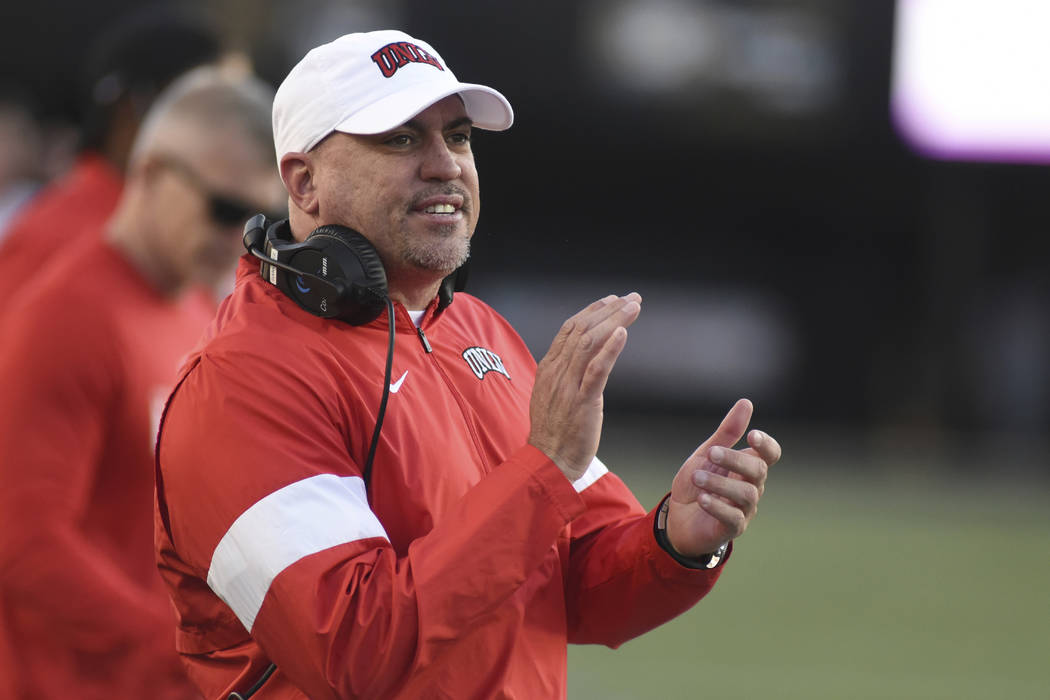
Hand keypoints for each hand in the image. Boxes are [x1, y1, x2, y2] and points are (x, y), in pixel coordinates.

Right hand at [528, 293, 641, 480]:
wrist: (548, 462)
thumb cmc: (553, 432)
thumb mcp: (552, 395)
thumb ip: (564, 374)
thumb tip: (580, 359)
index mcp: (549, 368)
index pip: (569, 328)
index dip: (592, 311)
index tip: (611, 300)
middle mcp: (557, 371)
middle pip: (582, 329)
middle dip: (609, 310)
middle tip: (631, 298)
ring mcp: (568, 386)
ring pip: (590, 343)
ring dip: (614, 321)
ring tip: (634, 307)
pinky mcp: (582, 402)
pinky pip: (596, 370)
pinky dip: (609, 349)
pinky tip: (622, 334)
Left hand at [666, 399, 780, 556]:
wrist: (677, 517)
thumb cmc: (698, 483)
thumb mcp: (706, 454)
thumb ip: (727, 432)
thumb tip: (746, 402)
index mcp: (747, 467)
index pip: (771, 454)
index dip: (767, 445)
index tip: (751, 435)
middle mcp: (752, 487)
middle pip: (758, 471)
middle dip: (735, 460)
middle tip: (710, 453)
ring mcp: (745, 509)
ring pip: (746, 494)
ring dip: (720, 483)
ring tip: (697, 477)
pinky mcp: (733, 528)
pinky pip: (734, 518)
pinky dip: (718, 506)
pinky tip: (702, 498)